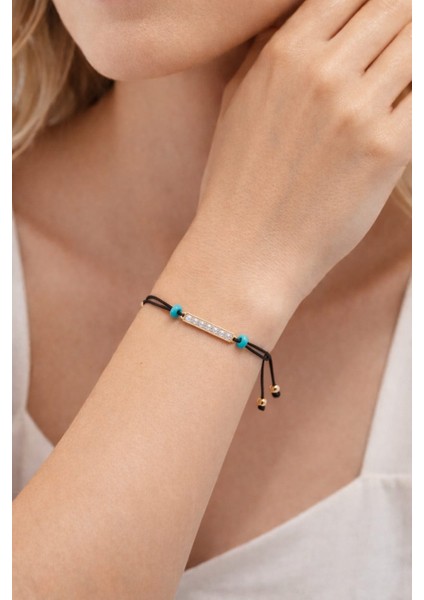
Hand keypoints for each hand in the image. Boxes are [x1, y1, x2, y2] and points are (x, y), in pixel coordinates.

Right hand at [188, 0, 410, 321]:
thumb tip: (302, 21)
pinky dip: (419, 95)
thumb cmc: (237, 183)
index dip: (373, 4)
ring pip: (418, 45)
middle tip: (393, 57)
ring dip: (415, 58)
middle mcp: (323, 72)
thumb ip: (271, 51)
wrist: (246, 252)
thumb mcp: (239, 102)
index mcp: (284, 53)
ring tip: (398, 86)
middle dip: (403, 22)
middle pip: (395, 8)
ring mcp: (357, 110)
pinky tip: (406, 109)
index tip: (381, 22)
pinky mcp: (387, 152)